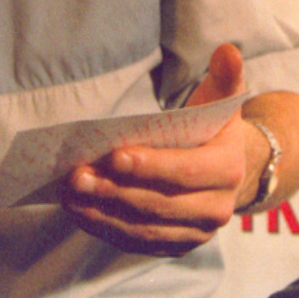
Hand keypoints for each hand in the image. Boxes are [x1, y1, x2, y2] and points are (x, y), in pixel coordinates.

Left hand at [61, 43, 254, 255]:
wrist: (227, 169)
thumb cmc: (214, 126)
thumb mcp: (221, 98)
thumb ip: (224, 75)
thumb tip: (226, 51)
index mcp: (228, 169)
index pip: (186, 170)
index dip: (150, 165)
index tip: (113, 154)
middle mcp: (216, 209)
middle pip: (159, 203)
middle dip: (115, 190)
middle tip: (77, 175)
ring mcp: (195, 233)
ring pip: (144, 227)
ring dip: (103, 212)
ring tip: (70, 192)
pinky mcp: (174, 246)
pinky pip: (137, 241)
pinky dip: (106, 228)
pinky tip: (79, 210)